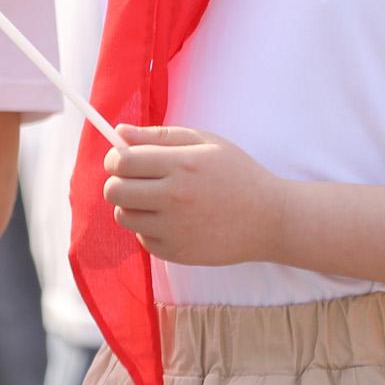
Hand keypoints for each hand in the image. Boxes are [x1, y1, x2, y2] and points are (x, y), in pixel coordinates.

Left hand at [103, 124, 286, 265]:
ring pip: (124, 216)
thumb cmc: (237, 173)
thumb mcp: (205, 142)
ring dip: (133, 206)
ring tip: (157, 200)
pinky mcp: (176, 253)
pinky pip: (142, 238)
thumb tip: (119, 132)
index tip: (123, 159)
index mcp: (182, 165)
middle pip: (115, 191)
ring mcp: (174, 229)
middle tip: (136, 180)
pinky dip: (150, 228)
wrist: (269, 219)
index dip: (115, 158)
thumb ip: (160, 135)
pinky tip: (173, 220)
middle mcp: (174, 198)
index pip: (122, 162)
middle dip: (118, 182)